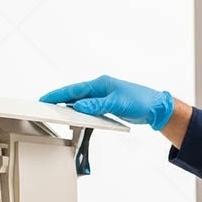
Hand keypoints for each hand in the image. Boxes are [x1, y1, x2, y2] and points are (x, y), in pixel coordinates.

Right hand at [39, 75, 174, 129]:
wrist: (155, 108)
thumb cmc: (140, 100)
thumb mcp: (117, 103)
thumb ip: (97, 105)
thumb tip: (79, 106)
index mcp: (100, 84)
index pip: (74, 89)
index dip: (58, 94)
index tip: (45, 98)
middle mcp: (100, 89)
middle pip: (75, 95)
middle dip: (60, 100)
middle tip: (45, 105)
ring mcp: (103, 98)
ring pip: (82, 102)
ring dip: (70, 107)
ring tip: (57, 113)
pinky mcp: (108, 106)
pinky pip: (90, 109)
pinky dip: (81, 113)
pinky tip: (76, 118)